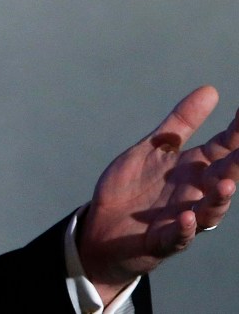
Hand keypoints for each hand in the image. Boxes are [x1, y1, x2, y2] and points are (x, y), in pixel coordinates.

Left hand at [79, 85, 238, 303]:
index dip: (237, 131)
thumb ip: (182, 122)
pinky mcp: (164, 240)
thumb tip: (211, 90)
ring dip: (219, 199)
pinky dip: (185, 229)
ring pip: (210, 211)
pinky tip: (187, 217)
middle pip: (224, 178)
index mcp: (195, 168)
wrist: (104, 224)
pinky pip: (178, 237)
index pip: (224, 148)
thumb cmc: (135, 186)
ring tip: (225, 184)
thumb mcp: (154, 147)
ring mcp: (183, 217)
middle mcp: (196, 192)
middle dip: (237, 165)